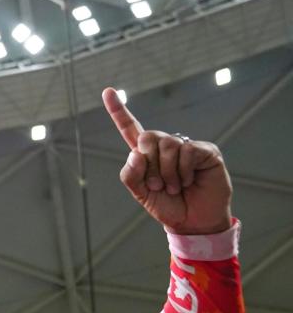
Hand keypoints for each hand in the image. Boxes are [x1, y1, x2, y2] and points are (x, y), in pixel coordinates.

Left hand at [102, 87, 231, 234]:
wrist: (193, 221)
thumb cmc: (168, 206)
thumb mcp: (141, 194)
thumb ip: (131, 175)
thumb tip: (136, 153)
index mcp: (146, 155)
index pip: (130, 128)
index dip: (118, 111)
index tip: (108, 91)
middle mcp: (165, 146)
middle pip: (147, 136)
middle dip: (149, 165)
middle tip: (157, 185)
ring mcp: (186, 146)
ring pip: (167, 144)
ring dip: (167, 172)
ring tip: (174, 186)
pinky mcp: (205, 150)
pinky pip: (187, 151)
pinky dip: (183, 171)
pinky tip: (188, 181)